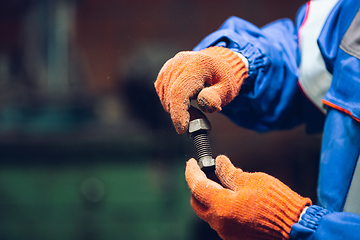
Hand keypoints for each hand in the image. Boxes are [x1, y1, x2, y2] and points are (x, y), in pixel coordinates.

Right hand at [154, 47, 247, 133]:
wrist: (217, 64)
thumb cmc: (223, 78)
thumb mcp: (227, 88)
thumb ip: (216, 97)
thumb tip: (204, 105)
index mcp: (196, 65)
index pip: (179, 92)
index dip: (178, 112)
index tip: (182, 129)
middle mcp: (179, 63)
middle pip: (171, 97)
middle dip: (181, 114)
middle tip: (199, 117)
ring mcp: (169, 67)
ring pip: (165, 98)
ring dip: (178, 109)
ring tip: (196, 106)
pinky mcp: (164, 73)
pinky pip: (163, 95)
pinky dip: (173, 103)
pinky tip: (187, 101)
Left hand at [185, 155, 311, 239]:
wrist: (296, 226)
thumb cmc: (276, 202)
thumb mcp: (251, 180)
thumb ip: (229, 172)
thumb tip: (218, 163)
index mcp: (221, 207)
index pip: (197, 187)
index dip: (191, 172)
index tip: (191, 163)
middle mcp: (220, 223)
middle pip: (198, 203)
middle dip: (197, 187)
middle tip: (204, 173)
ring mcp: (227, 233)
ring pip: (209, 212)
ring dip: (210, 197)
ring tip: (222, 182)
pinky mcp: (236, 237)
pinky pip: (221, 220)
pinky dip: (221, 207)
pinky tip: (232, 196)